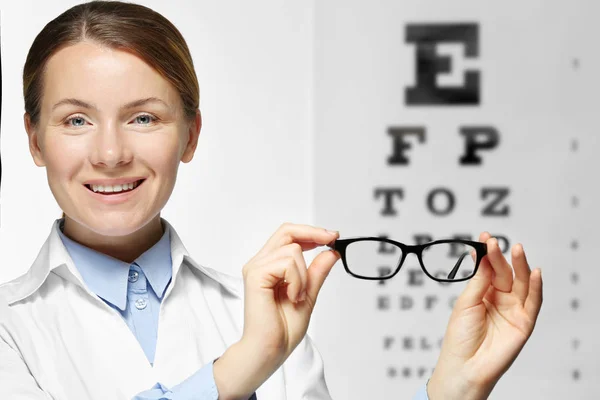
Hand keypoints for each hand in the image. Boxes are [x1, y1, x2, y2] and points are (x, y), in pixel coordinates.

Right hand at [214, 223, 339, 399]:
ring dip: (303, 275)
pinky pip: (287, 264)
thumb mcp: (308, 294)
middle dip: (312, 233)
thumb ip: (317, 272)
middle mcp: (260, 263)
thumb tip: (331, 252)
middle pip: (287, 231)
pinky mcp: (256, 275)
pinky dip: (297, 281)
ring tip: (297, 296)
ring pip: (293, 250)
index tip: (332, 236)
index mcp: (269, 266)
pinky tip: (292, 297)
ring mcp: (256, 268)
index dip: (311, 232)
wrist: (270, 350)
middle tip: (331, 240)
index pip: (288, 236)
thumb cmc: (283, 330)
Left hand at [427, 232, 542, 399]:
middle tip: (495, 242)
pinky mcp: (524, 322)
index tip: (484, 237)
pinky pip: (533, 302)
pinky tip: (534, 272)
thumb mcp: (466, 303)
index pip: (488, 268)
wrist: (465, 365)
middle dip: (501, 257)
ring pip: (521, 283)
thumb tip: (485, 256)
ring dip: (521, 265)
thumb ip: (479, 281)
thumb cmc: (460, 336)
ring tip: (517, 249)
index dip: (488, 254)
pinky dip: (535, 287)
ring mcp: (513, 310)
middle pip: (504, 273)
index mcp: (482, 293)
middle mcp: (499, 299)